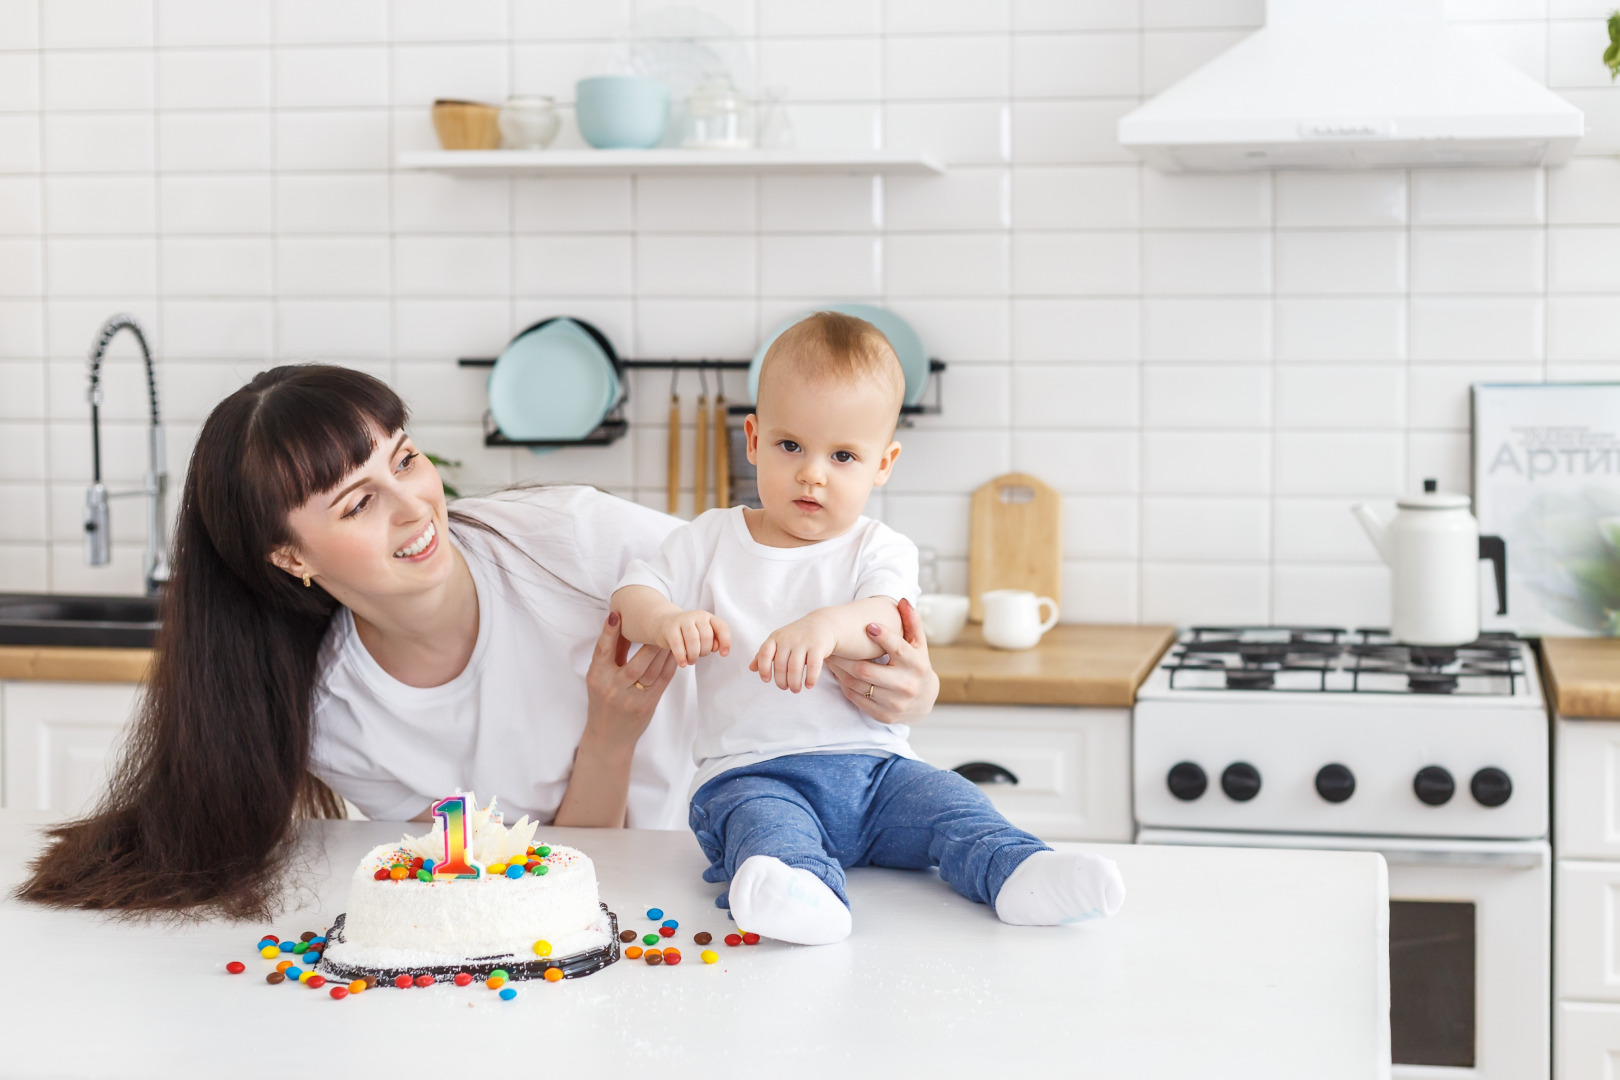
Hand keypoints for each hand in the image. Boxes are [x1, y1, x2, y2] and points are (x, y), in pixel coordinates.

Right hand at [583, 612, 678, 747]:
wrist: (609, 736)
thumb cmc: (603, 701)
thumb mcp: (598, 678)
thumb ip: (610, 655)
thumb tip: (618, 624)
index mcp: (597, 677)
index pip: (603, 651)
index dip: (609, 632)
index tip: (616, 614)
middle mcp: (613, 688)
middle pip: (635, 662)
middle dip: (649, 644)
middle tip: (660, 626)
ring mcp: (631, 699)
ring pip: (651, 670)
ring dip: (663, 652)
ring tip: (672, 636)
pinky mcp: (647, 706)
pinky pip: (662, 680)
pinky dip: (669, 665)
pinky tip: (675, 653)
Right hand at [652, 608, 730, 666]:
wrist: (663, 622)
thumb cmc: (687, 632)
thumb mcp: (702, 633)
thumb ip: (713, 640)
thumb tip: (717, 648)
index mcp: (708, 617)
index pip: (721, 627)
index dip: (725, 641)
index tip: (724, 654)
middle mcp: (697, 616)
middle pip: (706, 636)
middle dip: (705, 651)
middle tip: (699, 656)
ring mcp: (682, 620)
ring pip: (693, 640)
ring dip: (693, 655)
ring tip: (691, 661)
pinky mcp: (670, 628)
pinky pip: (678, 644)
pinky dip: (682, 657)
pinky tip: (682, 663)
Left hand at [750, 613, 838, 692]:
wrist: (822, 623)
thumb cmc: (796, 636)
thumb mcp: (778, 641)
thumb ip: (764, 654)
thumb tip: (752, 668)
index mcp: (776, 637)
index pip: (764, 653)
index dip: (763, 668)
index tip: (766, 680)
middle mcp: (788, 639)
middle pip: (780, 665)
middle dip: (781, 681)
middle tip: (785, 688)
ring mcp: (803, 642)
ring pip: (795, 668)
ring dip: (794, 683)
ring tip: (796, 689)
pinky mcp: (818, 646)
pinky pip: (813, 666)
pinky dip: (810, 679)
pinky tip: (809, 685)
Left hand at [825, 597, 939, 724]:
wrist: (924, 701)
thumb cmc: (916, 665)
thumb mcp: (918, 644)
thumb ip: (911, 622)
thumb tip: (903, 601)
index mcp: (917, 665)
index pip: (899, 649)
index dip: (884, 637)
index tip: (869, 625)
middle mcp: (906, 685)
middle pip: (867, 670)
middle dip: (846, 657)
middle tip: (832, 645)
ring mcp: (894, 703)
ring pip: (857, 684)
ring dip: (840, 670)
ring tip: (830, 657)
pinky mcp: (883, 715)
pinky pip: (856, 698)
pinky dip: (844, 684)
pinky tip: (838, 673)